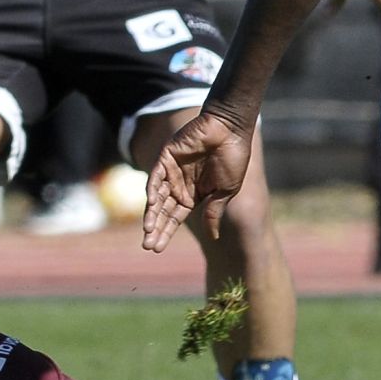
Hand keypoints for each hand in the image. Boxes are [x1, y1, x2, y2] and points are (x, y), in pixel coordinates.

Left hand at [142, 110, 254, 252]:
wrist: (230, 130)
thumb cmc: (233, 158)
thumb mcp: (225, 191)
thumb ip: (213, 212)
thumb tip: (212, 237)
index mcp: (193, 195)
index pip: (175, 218)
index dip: (166, 232)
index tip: (157, 249)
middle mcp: (179, 186)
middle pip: (163, 211)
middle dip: (156, 228)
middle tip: (148, 246)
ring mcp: (171, 172)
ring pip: (156, 197)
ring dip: (151, 214)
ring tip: (147, 231)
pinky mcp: (166, 157)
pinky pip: (155, 176)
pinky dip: (152, 190)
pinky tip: (150, 205)